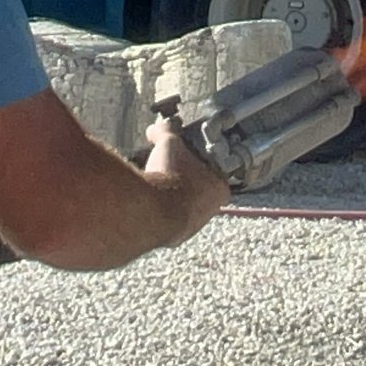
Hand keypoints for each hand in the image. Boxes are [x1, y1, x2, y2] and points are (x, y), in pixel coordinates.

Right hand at [143, 117, 230, 242]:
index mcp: (219, 187)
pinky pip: (166, 218)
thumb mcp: (169, 144)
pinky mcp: (172, 236)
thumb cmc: (172, 180)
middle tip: (165, 168)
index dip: (198, 161)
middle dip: (180, 178)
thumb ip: (165, 133)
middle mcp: (209, 210)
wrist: (154, 212)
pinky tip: (146, 199)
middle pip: (197, 189)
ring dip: (168, 194)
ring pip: (181, 206)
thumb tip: (157, 128)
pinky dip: (157, 209)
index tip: (184, 157)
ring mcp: (192, 226)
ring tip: (153, 182)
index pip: (214, 171)